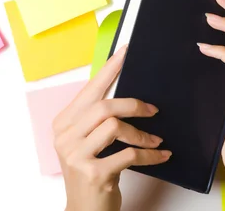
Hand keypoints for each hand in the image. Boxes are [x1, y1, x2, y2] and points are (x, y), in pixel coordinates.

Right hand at [53, 44, 171, 210]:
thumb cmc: (92, 171)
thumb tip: (129, 91)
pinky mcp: (92, 173)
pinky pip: (128, 154)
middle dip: (133, 105)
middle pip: (104, 107)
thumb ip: (100, 118)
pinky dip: (148, 154)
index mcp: (64, 122)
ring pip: (114, 127)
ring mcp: (76, 155)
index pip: (90, 89)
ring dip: (141, 133)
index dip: (111, 69)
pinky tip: (160, 155)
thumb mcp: (90, 141)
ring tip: (156, 139)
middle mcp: (65, 136)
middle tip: (154, 109)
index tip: (127, 51)